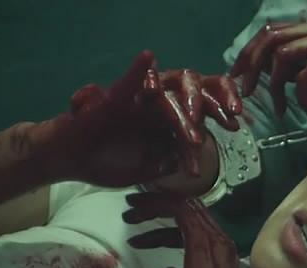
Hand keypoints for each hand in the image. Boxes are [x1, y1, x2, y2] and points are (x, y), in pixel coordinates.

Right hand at [45, 50, 242, 185]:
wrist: (69, 161)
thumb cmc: (102, 165)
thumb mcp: (142, 171)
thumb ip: (162, 166)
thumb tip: (179, 161)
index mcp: (164, 127)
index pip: (196, 120)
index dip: (215, 119)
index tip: (237, 125)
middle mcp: (154, 111)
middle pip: (188, 105)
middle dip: (211, 109)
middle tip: (232, 118)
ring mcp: (137, 104)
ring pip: (166, 100)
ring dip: (184, 105)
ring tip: (199, 114)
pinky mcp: (114, 99)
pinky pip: (127, 81)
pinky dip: (137, 69)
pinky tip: (148, 55)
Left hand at [123, 191, 243, 267]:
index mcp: (220, 254)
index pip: (193, 225)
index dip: (165, 221)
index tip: (140, 226)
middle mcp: (222, 242)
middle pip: (189, 209)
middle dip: (157, 206)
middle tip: (131, 211)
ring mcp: (215, 240)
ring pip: (184, 205)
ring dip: (153, 206)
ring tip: (128, 215)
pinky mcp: (203, 242)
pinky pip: (181, 210)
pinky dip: (158, 207)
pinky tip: (138, 218)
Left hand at [230, 19, 306, 120]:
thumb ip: (299, 67)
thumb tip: (266, 72)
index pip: (272, 30)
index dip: (249, 52)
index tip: (238, 76)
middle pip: (271, 37)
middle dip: (252, 66)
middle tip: (246, 92)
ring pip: (283, 54)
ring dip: (276, 87)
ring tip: (282, 110)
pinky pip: (306, 77)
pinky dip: (302, 100)